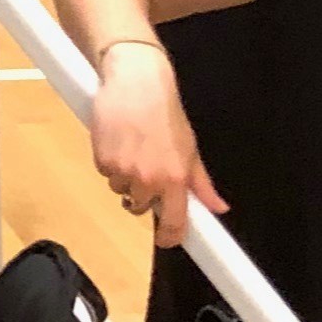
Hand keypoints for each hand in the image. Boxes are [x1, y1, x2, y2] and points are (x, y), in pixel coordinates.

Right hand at [89, 40, 222, 245]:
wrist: (136, 82)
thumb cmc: (165, 112)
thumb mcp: (190, 147)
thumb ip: (201, 183)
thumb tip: (219, 207)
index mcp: (175, 179)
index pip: (173, 224)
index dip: (170, 237)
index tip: (167, 239)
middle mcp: (148, 180)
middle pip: (140, 209)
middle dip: (143, 196)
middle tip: (149, 171)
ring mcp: (123, 172)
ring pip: (121, 190)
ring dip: (125, 178)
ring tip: (133, 148)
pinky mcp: (102, 160)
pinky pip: (106, 173)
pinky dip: (110, 163)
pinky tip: (118, 141)